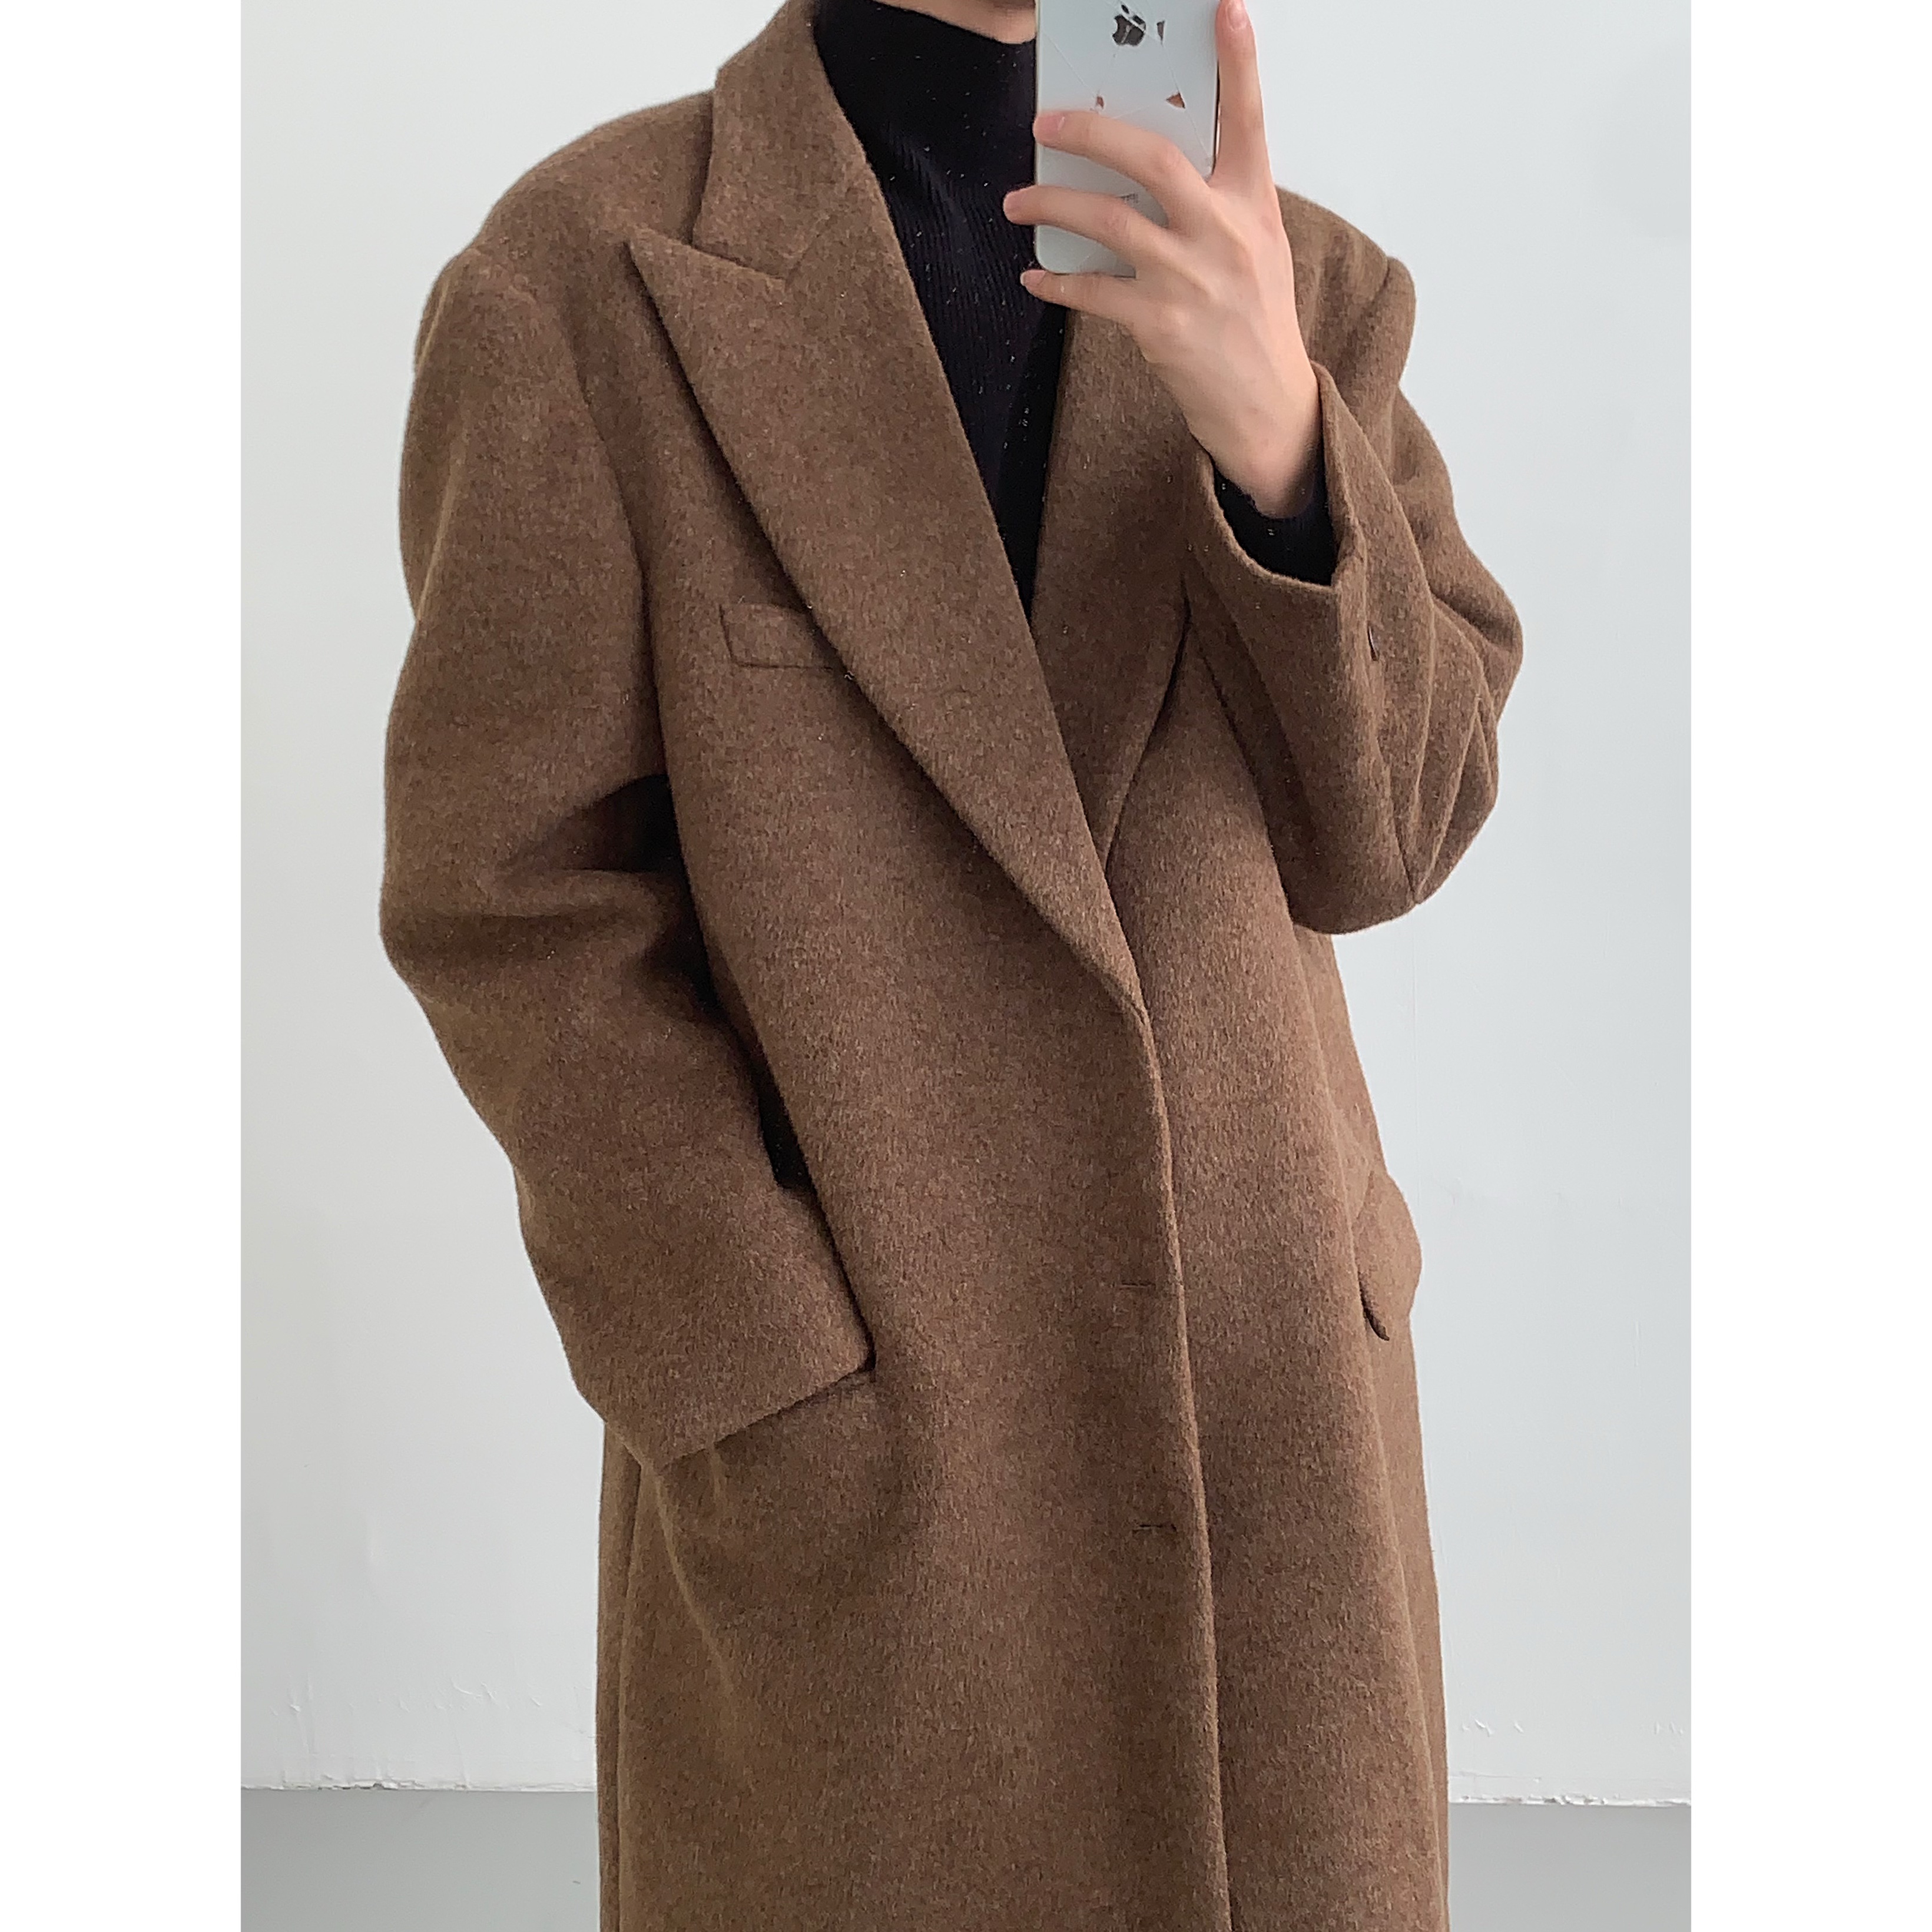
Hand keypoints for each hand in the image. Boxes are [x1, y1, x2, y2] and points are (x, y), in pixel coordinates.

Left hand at [1002, 0, 1319, 517]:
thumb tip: (1146, 167)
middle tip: (1046, 122)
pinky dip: (1056, 281)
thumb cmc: (1253, 322)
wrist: (1267, 407)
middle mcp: (1225, 234)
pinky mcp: (1159, 325)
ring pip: (1107, 220)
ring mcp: (1191, 279)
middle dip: (1092, 131)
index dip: (1240, 63)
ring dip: (1052, 204)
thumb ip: (1214, 204)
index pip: (1250, 121)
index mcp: (1254, 206)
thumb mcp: (1255, 250)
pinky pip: (1092, 290)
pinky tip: (1035, 276)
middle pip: (1153, 158)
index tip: (1226, 10)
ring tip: (1018, 201)